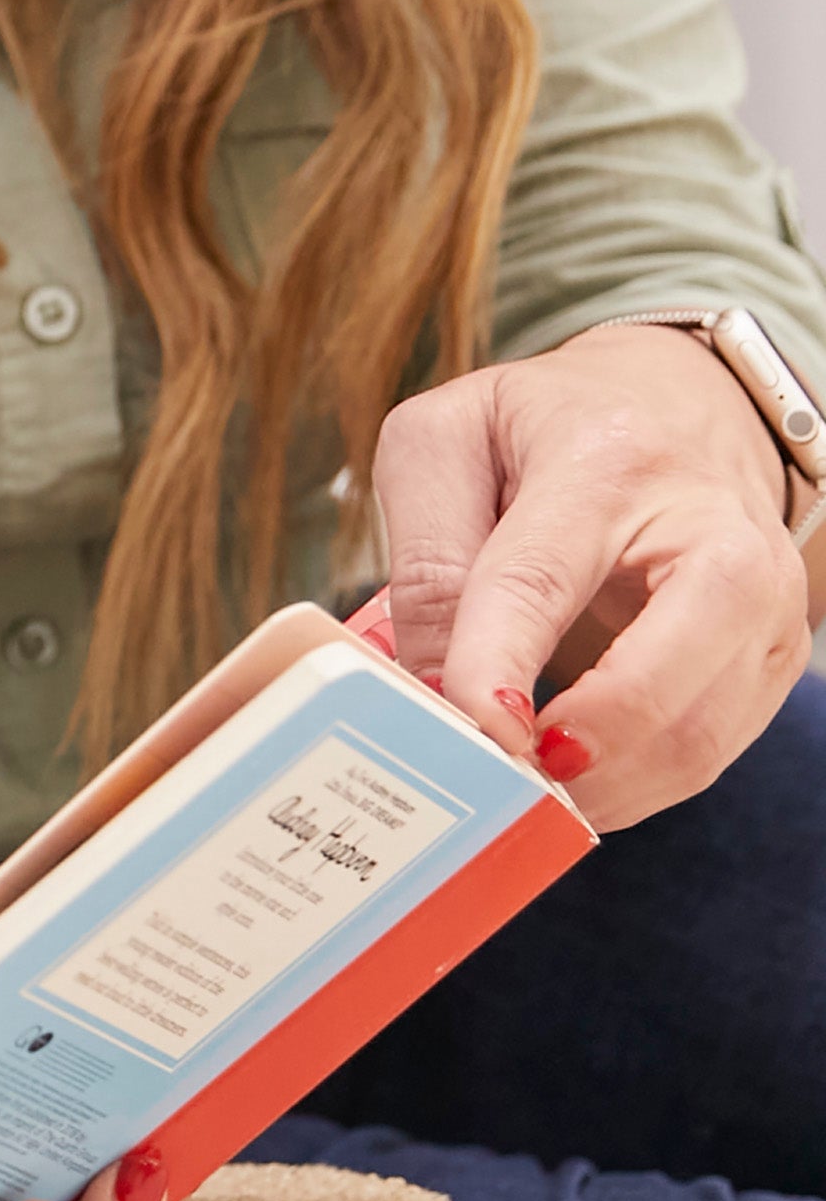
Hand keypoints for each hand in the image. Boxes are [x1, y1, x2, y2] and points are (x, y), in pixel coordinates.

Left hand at [372, 324, 813, 826]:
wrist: (680, 404)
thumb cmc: (546, 426)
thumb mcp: (448, 442)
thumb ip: (425, 556)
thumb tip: (428, 685)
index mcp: (607, 465)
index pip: (541, 580)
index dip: (497, 664)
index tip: (465, 727)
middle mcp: (713, 536)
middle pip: (661, 675)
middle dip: (577, 746)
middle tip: (497, 781)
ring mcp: (762, 604)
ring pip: (693, 736)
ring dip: (598, 787)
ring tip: (516, 796)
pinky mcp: (774, 655)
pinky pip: (706, 753)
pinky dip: (632, 787)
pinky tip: (566, 780)